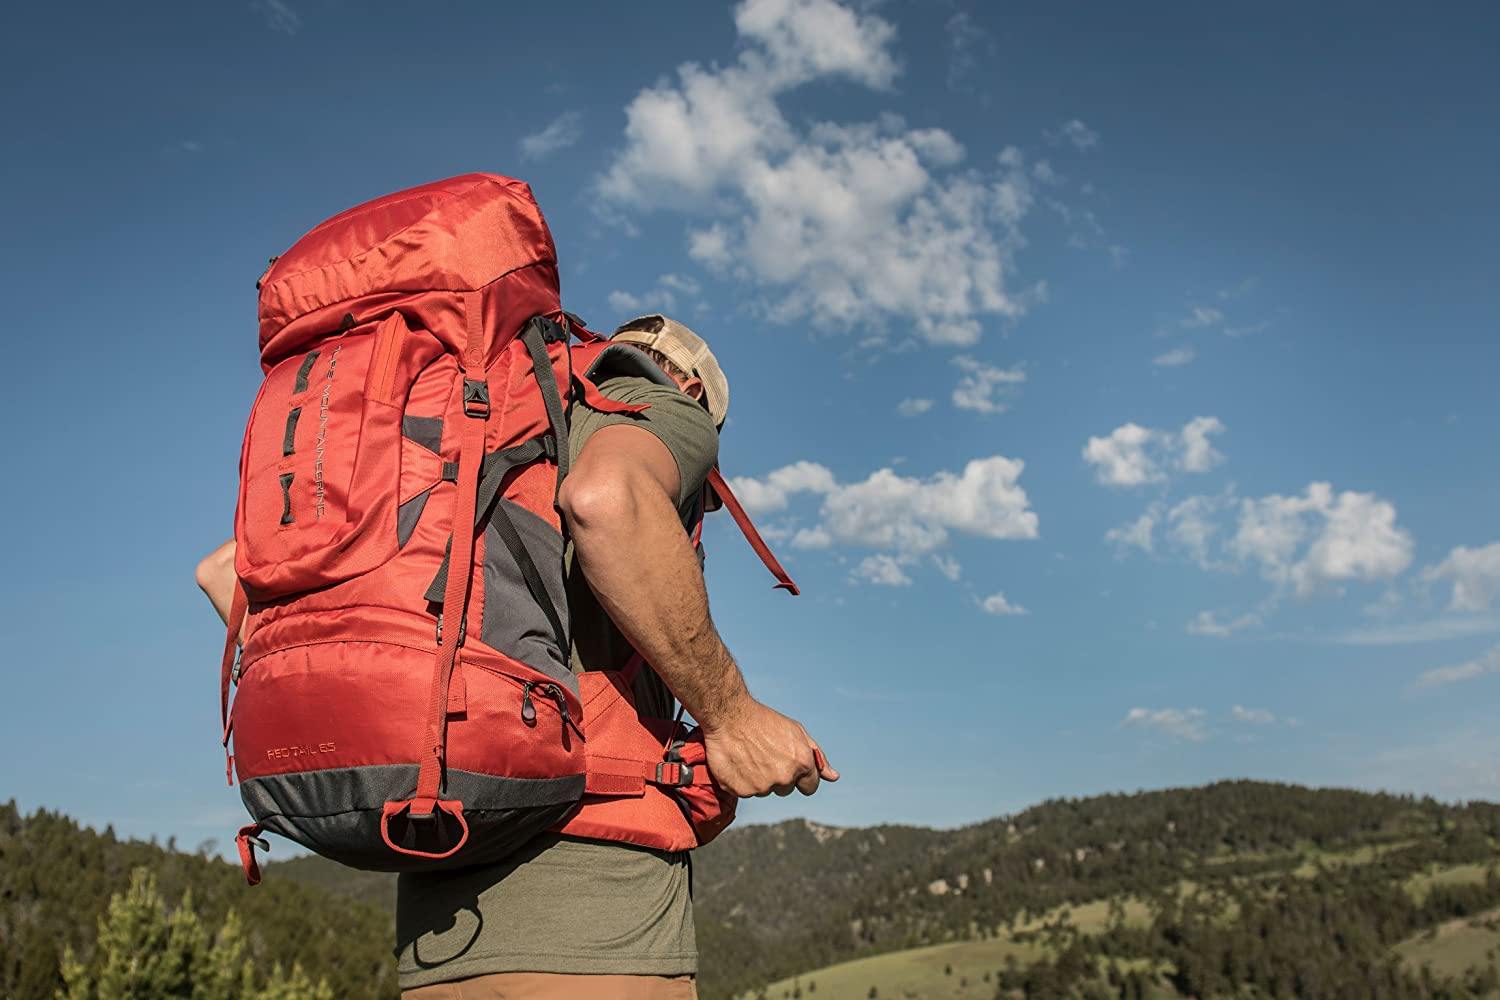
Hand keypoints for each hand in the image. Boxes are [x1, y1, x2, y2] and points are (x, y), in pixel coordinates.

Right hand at [701, 697, 839, 797]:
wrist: (728, 715)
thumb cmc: (764, 721)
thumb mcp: (796, 732)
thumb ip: (817, 757)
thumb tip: (834, 777)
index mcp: (802, 763)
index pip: (810, 787)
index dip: (801, 777)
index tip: (790, 768)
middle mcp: (784, 778)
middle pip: (786, 789)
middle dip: (779, 776)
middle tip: (765, 754)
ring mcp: (762, 786)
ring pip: (765, 790)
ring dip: (759, 778)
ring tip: (749, 754)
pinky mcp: (741, 791)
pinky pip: (745, 792)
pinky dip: (742, 780)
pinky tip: (738, 761)